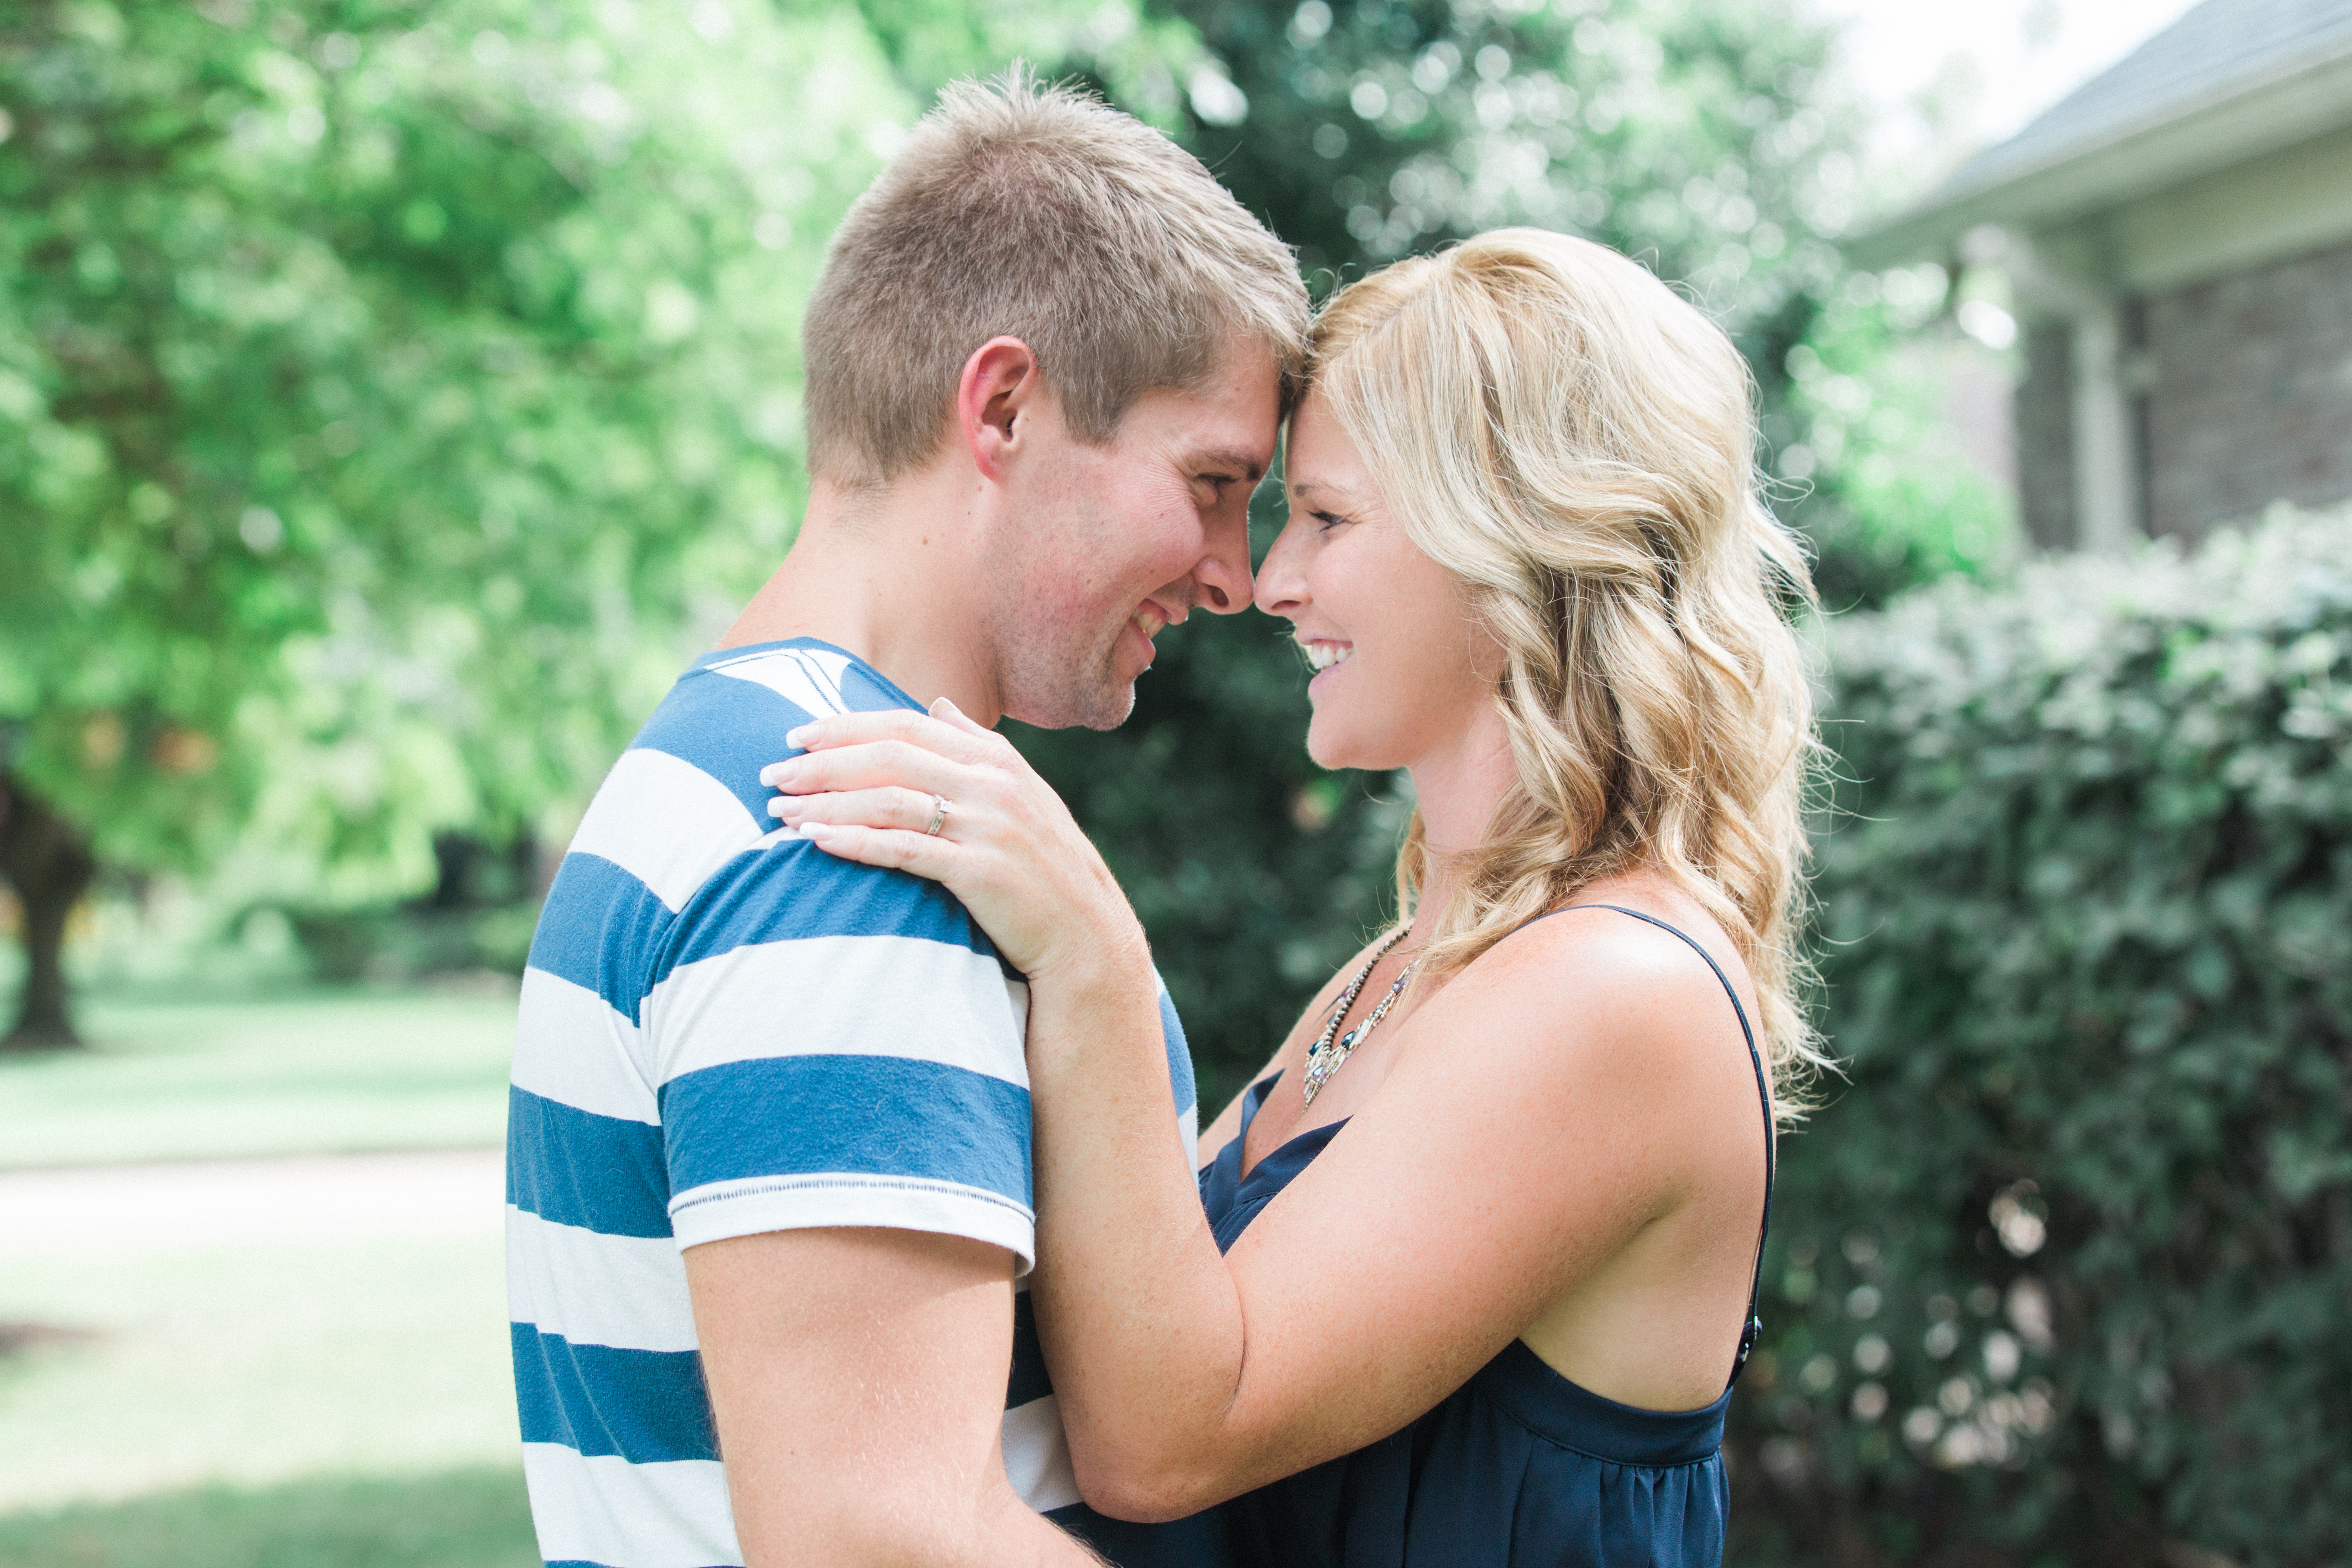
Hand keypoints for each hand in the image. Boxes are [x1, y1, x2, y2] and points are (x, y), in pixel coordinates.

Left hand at [761, 700, 1146, 984]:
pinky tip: (814, 839)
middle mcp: (993, 784)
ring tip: (778, 811)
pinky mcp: (980, 873)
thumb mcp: (1022, 793)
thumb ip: (977, 746)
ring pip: (888, 800)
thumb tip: (937, 703)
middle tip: (770, 773)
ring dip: (825, 802)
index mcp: (998, 759)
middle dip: (822, 762)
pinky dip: (854, 841)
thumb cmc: (1047, 868)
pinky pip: (904, 849)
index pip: (908, 724)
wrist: (1088, 937)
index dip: (847, 724)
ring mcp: (988, 827)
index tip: (796, 733)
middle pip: (890, 755)